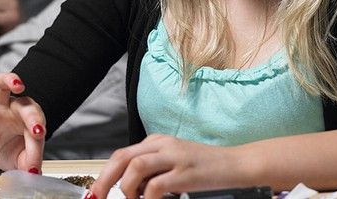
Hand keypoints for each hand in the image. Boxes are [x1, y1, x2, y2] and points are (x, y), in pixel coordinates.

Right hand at [0, 72, 45, 172]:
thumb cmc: (7, 151)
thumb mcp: (20, 160)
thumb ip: (28, 162)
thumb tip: (34, 172)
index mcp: (29, 121)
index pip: (37, 125)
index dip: (39, 138)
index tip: (37, 153)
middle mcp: (14, 109)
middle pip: (26, 104)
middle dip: (33, 116)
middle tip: (37, 130)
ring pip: (1, 84)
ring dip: (10, 80)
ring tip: (17, 84)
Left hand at [91, 134, 243, 198]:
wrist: (238, 164)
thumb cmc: (206, 167)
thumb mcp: (174, 161)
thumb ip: (153, 168)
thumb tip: (129, 185)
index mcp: (157, 142)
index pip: (121, 155)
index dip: (105, 173)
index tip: (98, 191)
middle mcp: (162, 145)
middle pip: (122, 158)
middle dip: (105, 179)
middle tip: (99, 196)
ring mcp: (174, 157)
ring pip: (135, 167)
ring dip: (128, 187)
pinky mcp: (186, 173)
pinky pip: (156, 186)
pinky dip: (148, 197)